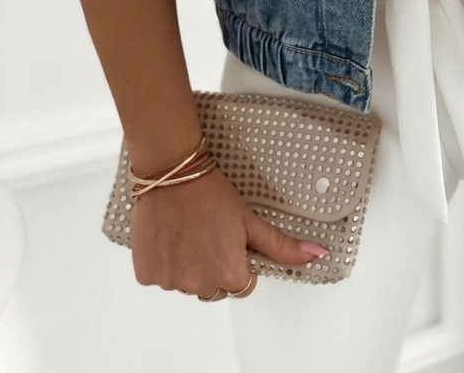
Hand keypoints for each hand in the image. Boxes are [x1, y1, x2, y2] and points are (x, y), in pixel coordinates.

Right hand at [129, 166, 329, 299]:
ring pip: (187, 284)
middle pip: (214, 288)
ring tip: (190, 232)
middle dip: (214, 267)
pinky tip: (171, 236)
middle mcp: (198, 285)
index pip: (242, 286)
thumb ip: (282, 246)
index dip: (240, 263)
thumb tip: (318, 255)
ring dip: (190, 266)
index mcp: (227, 275)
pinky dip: (166, 262)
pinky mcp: (146, 275)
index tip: (232, 242)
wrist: (172, 174)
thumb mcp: (250, 220)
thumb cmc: (213, 194)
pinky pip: (161, 277)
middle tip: (210, 234)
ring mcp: (169, 282)